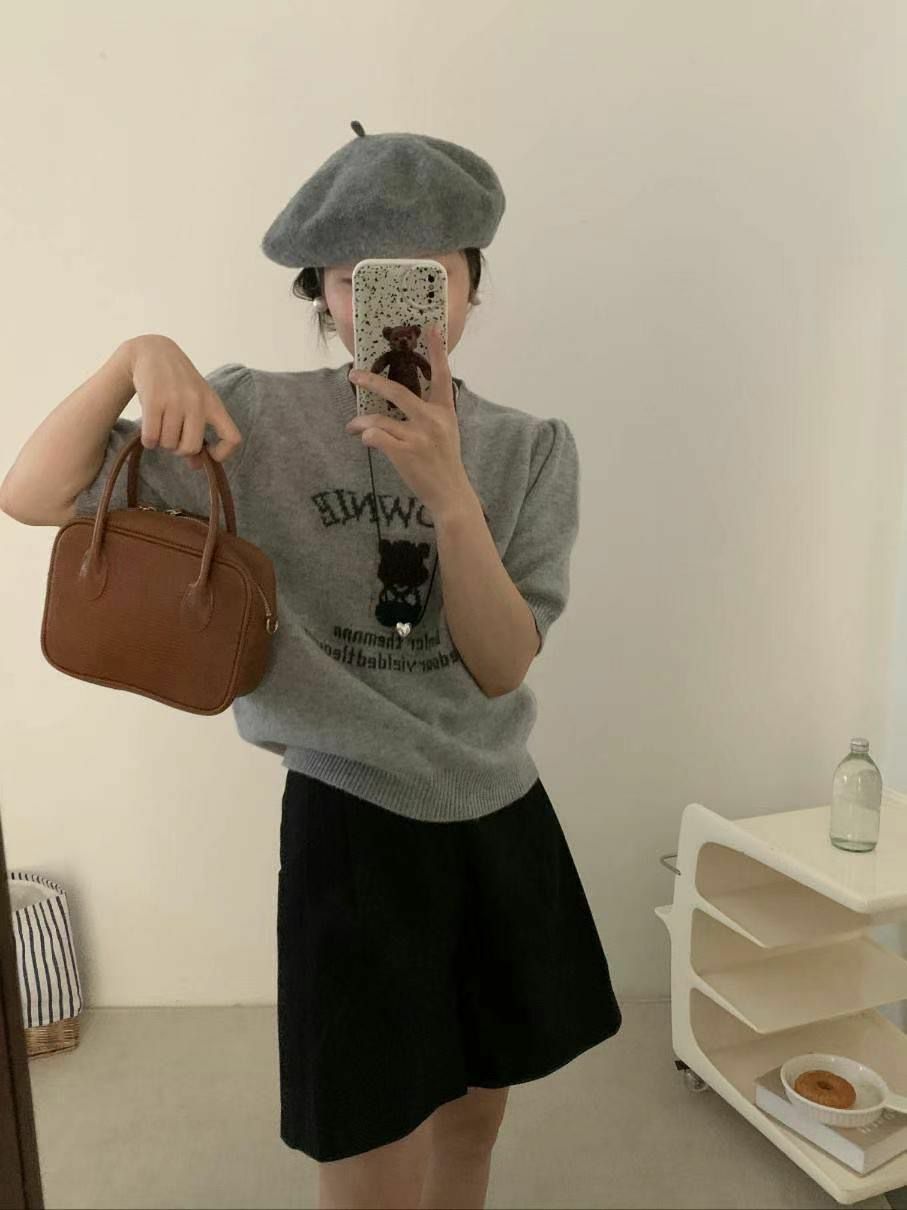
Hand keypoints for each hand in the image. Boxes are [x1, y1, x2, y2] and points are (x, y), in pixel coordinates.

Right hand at [127, 335, 242, 470]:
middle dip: (179, 450)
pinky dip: (149, 441)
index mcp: (214, 404)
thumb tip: (195, 466)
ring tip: (160, 427)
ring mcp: (176, 400)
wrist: (153, 352)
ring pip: (169, 444)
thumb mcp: (195, 402)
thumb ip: (197, 432)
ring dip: (162, 443)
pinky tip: (149, 431)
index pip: (233, 438)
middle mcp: (197, 402)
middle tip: (173, 438)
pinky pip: (152, 438)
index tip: (209, 453)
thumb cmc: (178, 384)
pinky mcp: (154, 400)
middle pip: (191, 447)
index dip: (223, 453)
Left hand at [345, 326, 474, 517]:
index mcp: (444, 411)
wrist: (450, 493)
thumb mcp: (447, 432)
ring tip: (352, 426)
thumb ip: (431, 413)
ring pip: (379, 419)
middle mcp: (432, 419)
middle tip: (354, 375)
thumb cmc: (445, 462)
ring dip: (360, 421)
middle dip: (371, 382)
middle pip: (397, 391)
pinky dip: (366, 436)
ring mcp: (418, 436)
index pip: (441, 375)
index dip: (436, 350)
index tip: (430, 327)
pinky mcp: (405, 453)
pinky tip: (364, 439)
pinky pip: (376, 437)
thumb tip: (404, 401)